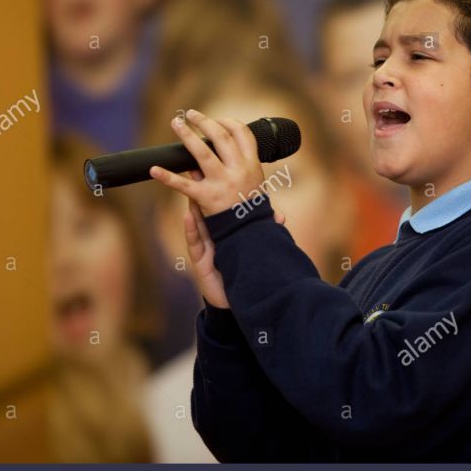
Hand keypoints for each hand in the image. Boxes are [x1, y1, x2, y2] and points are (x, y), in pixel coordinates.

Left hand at [149, 109, 265, 217]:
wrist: (250, 234)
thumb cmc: (251, 208)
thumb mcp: (256, 184)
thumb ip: (242, 164)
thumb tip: (226, 145)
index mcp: (252, 165)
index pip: (243, 134)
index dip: (229, 122)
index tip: (218, 120)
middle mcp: (238, 170)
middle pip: (221, 137)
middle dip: (204, 122)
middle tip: (191, 113)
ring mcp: (222, 183)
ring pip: (202, 153)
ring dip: (187, 135)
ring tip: (176, 123)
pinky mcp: (206, 197)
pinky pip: (183, 185)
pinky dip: (167, 177)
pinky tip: (154, 170)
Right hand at [180, 170, 285, 309]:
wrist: (237, 302)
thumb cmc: (245, 274)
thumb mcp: (255, 251)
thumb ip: (266, 232)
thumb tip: (281, 216)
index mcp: (229, 233)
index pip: (223, 208)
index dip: (220, 190)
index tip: (220, 171)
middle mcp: (215, 238)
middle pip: (207, 210)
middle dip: (202, 190)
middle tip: (198, 169)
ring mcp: (206, 249)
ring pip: (198, 223)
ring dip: (193, 205)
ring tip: (190, 186)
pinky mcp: (200, 263)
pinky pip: (194, 243)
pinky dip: (191, 230)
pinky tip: (188, 217)